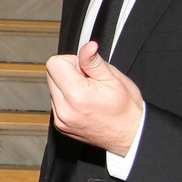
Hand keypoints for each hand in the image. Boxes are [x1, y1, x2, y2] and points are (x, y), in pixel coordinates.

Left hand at [45, 41, 143, 155]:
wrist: (129, 134)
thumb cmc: (125, 108)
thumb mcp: (113, 78)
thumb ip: (93, 61)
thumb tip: (87, 46)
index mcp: (77, 95)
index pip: (54, 63)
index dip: (72, 61)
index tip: (85, 70)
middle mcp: (65, 109)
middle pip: (51, 74)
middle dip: (69, 72)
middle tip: (89, 82)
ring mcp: (61, 119)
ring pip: (53, 88)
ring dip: (67, 86)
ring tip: (88, 94)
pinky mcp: (60, 125)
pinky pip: (56, 102)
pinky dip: (67, 99)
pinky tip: (84, 103)